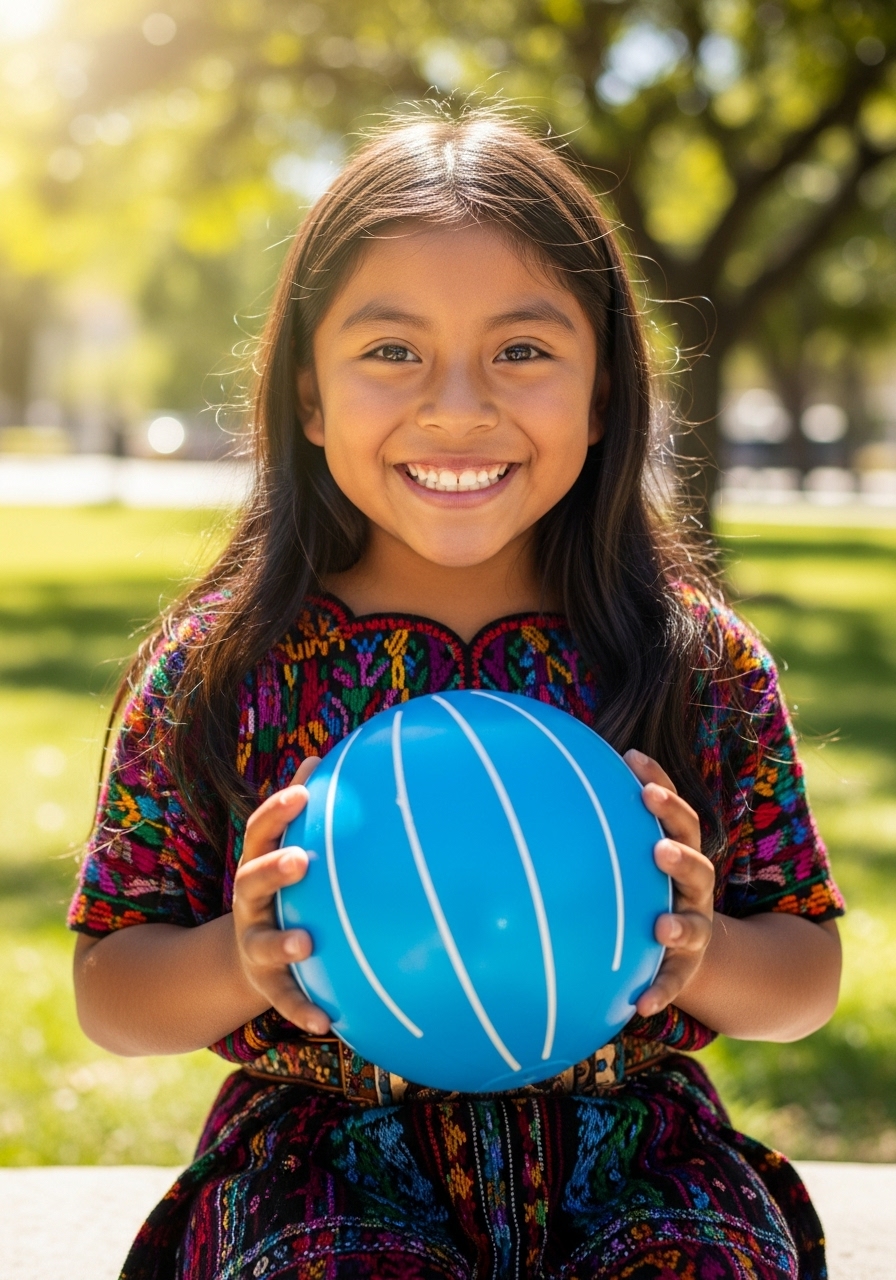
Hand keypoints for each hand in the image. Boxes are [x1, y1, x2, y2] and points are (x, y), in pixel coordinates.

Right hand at [231, 756, 330, 1034]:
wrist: (243, 957)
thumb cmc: (279, 889)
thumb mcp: (281, 850)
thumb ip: (299, 810)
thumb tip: (319, 756)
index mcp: (256, 866)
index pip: (260, 832)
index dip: (278, 811)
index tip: (304, 793)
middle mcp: (248, 904)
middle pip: (250, 883)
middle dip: (273, 870)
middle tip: (301, 861)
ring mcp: (254, 945)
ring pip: (262, 945)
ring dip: (282, 944)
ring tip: (307, 944)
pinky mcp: (267, 984)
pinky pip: (285, 999)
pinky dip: (303, 1010)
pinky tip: (330, 1022)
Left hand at [623, 749, 714, 1018]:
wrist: (683, 944)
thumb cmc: (641, 882)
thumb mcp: (628, 851)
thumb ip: (602, 819)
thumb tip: (544, 773)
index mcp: (678, 851)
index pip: (677, 817)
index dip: (663, 792)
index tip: (637, 773)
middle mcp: (692, 888)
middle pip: (697, 865)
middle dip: (680, 855)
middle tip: (660, 849)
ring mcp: (693, 928)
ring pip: (695, 924)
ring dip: (680, 923)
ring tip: (661, 926)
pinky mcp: (685, 969)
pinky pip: (675, 982)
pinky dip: (661, 991)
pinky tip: (640, 1005)